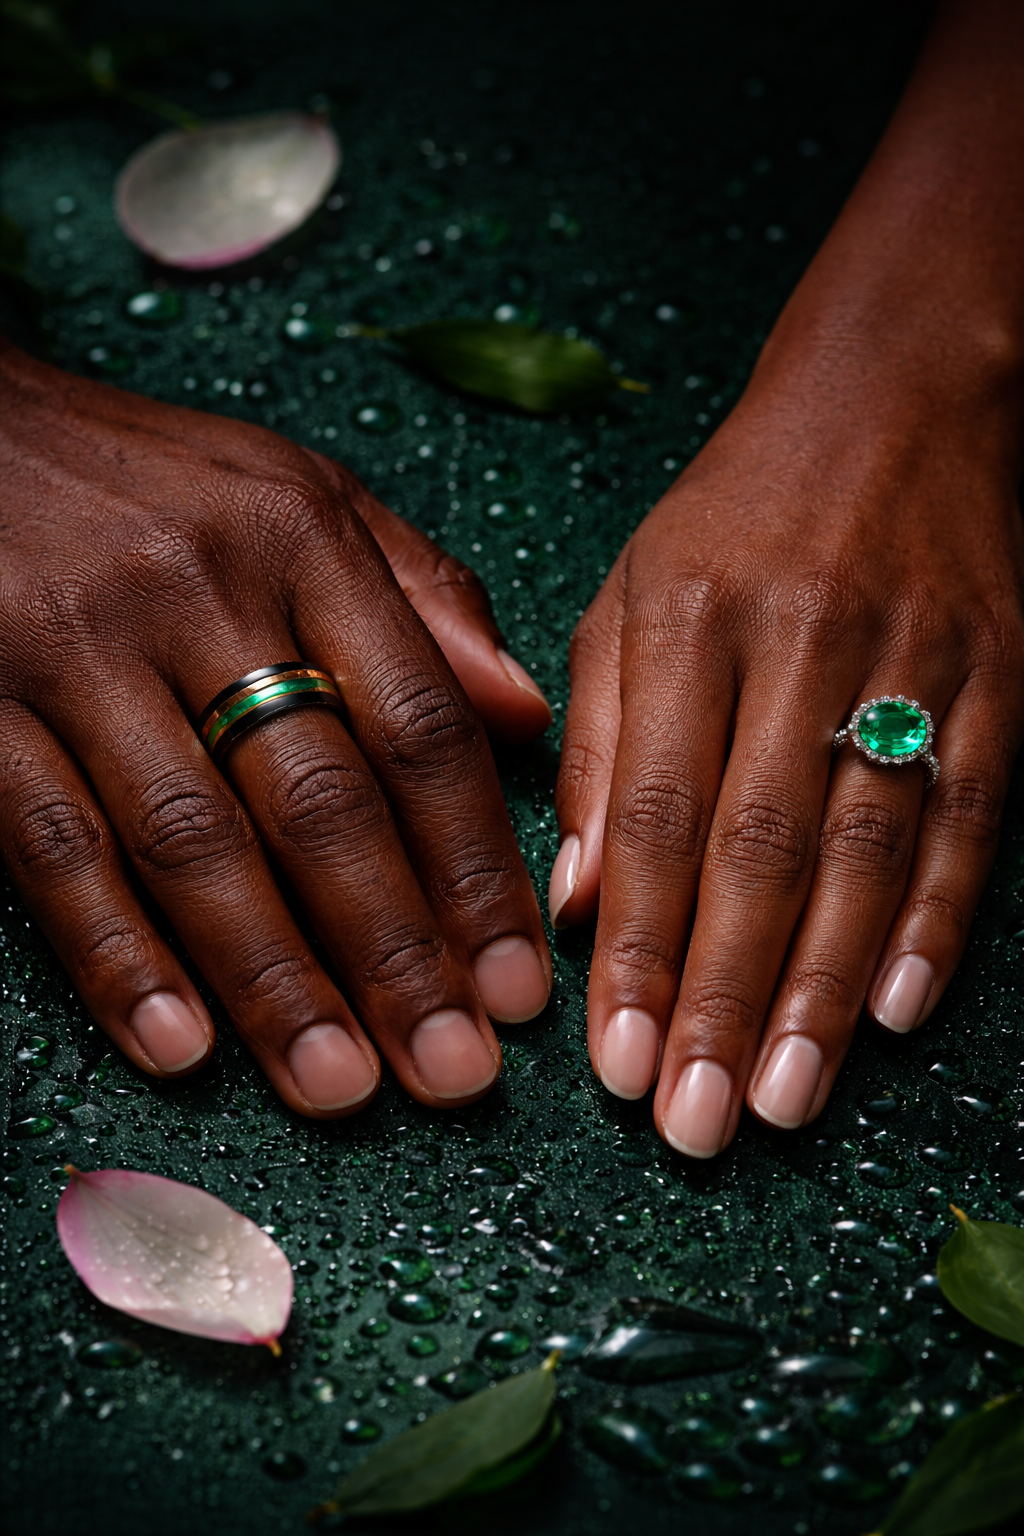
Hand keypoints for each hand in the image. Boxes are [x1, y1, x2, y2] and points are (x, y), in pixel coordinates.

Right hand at [0, 341, 551, 1114]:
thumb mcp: (299, 493)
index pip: (419, 724)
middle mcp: (198, 590)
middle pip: (320, 798)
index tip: (520, 984)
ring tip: (340, 1087)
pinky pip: (52, 846)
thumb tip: (527, 715)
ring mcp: (77, 649)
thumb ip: (420, 593)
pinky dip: (116, 955)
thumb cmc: (153, 479)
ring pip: (193, 840)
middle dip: (396, 951)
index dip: (475, 866)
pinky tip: (178, 1047)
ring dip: (273, 979)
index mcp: (302, 539)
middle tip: (454, 1070)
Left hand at [550, 0, 1023, 1153]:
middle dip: (725, 999)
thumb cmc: (736, 517)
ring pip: (864, 849)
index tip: (617, 1065)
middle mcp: (796, 642)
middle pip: (758, 851)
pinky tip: (898, 1009)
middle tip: (698, 1124)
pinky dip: (935, 915)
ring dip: (822, 988)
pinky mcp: (994, 673)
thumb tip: (577, 899)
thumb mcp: (631, 597)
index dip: (640, 948)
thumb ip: (603, 745)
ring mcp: (907, 658)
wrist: (897, 396)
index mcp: (685, 618)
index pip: (660, 813)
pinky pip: (967, 812)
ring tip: (787, 1101)